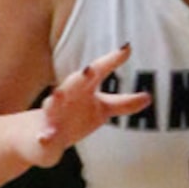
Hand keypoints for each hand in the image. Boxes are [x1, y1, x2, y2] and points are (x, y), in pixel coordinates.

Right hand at [21, 44, 150, 165]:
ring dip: (54, 100)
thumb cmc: (73, 118)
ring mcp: (52, 115)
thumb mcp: (101, 110)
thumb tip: (148, 97)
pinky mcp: (44, 136)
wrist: (40, 138)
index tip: (127, 49)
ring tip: (56, 94)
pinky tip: (46, 139)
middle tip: (90, 69)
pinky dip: (45, 137)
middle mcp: (66, 96)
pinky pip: (44, 136)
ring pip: (51, 105)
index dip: (112, 61)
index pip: (98, 71)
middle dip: (81, 77)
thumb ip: (122, 104)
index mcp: (83, 89)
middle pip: (74, 83)